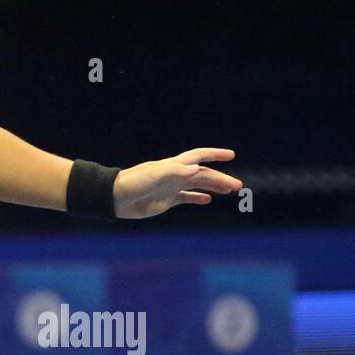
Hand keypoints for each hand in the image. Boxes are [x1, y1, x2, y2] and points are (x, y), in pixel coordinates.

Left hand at [113, 148, 241, 219]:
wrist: (117, 198)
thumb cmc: (134, 183)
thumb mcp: (156, 175)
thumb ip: (176, 171)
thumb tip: (197, 169)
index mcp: (174, 165)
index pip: (198, 156)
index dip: (214, 155)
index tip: (231, 155)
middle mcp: (175, 174)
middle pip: (203, 174)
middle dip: (220, 178)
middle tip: (238, 186)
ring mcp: (171, 187)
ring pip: (198, 185)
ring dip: (214, 186)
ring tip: (230, 190)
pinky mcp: (166, 200)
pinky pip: (186, 198)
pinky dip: (197, 198)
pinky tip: (208, 200)